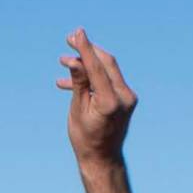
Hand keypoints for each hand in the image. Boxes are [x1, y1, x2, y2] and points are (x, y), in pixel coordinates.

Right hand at [59, 28, 136, 161]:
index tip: (77, 33)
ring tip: (64, 61)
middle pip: (106, 63)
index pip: (98, 67)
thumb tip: (76, 60)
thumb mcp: (77, 110)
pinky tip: (71, 79)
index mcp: (110, 102)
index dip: (86, 48)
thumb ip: (79, 83)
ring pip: (106, 70)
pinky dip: (92, 78)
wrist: (102, 159)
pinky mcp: (126, 99)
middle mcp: (124, 97)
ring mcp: (128, 98)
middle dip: (87, 51)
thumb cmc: (86, 139)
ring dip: (86, 64)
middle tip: (69, 40)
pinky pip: (108, 81)